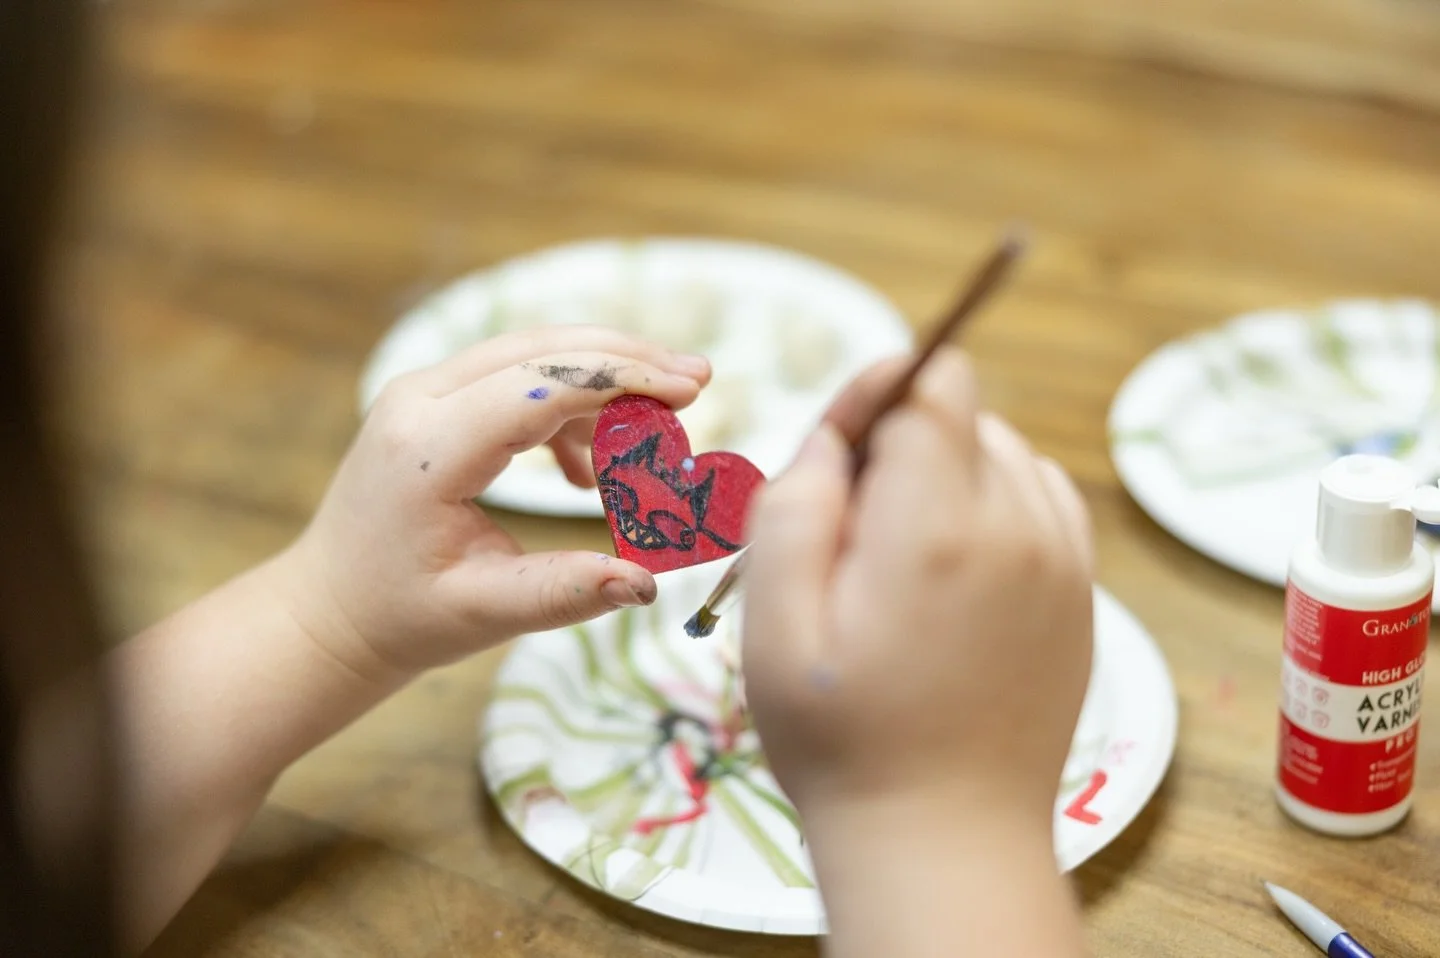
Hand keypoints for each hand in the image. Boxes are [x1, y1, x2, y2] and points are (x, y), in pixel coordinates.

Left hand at [277, 325, 711, 679]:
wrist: (332, 608)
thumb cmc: (401, 615)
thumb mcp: (483, 612)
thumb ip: (564, 593)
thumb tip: (645, 584)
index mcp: (427, 449)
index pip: (536, 387)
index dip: (619, 381)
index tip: (689, 392)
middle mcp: (420, 399)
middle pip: (539, 348)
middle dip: (626, 360)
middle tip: (698, 382)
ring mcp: (424, 391)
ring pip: (533, 353)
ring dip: (603, 380)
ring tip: (655, 436)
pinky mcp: (437, 398)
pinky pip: (518, 376)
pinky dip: (570, 405)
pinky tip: (588, 470)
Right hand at [741, 347, 1093, 834]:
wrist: (943, 840)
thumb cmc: (841, 738)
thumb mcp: (773, 621)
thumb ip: (796, 502)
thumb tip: (839, 433)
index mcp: (940, 526)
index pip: (933, 380)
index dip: (875, 394)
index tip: (837, 453)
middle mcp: (1021, 527)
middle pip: (963, 414)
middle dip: (900, 446)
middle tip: (853, 537)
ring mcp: (1064, 561)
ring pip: (1003, 453)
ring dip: (947, 476)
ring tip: (902, 567)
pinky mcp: (1081, 593)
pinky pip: (1041, 501)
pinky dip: (994, 509)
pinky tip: (952, 575)